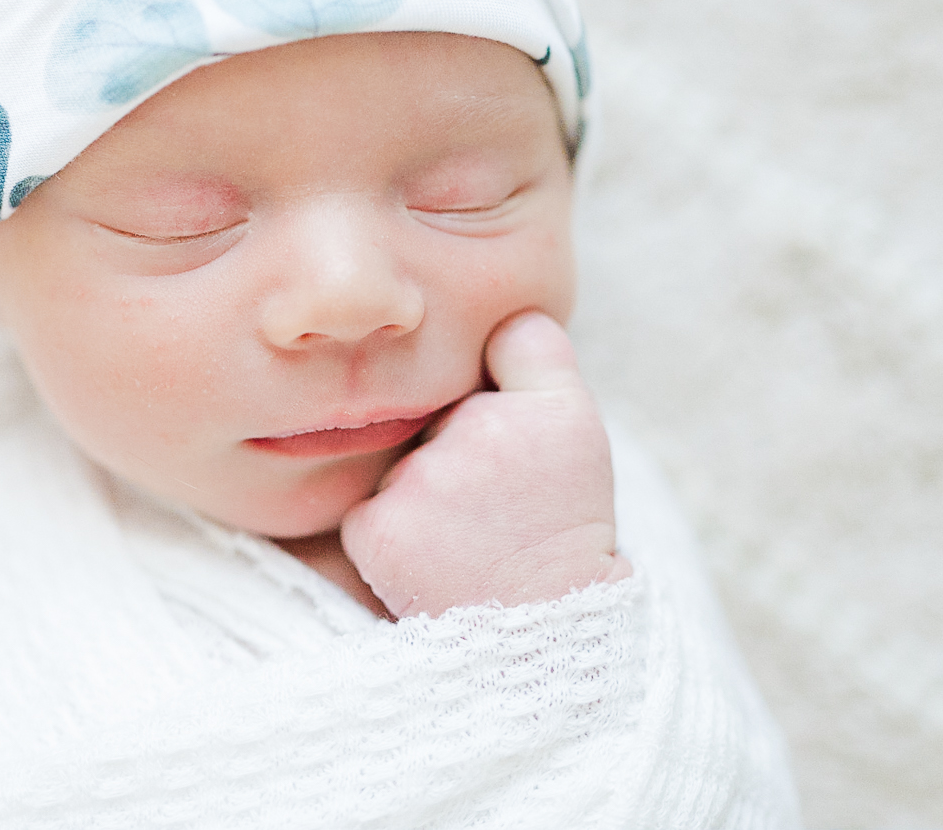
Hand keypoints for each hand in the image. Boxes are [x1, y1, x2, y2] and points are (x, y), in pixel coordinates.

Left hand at [339, 311, 630, 617]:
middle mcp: (479, 432)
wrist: (542, 634)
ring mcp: (423, 480)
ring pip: (397, 459)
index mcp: (541, 407)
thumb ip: (537, 355)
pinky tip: (430, 559)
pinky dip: (388, 531)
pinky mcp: (377, 528)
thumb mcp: (576, 432)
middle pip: (436, 409)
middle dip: (451, 446)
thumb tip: (498, 307)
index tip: (513, 430)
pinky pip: (366, 507)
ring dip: (419, 490)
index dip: (497, 382)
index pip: (497, 346)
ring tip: (465, 537)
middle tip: (492, 505)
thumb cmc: (558, 528)